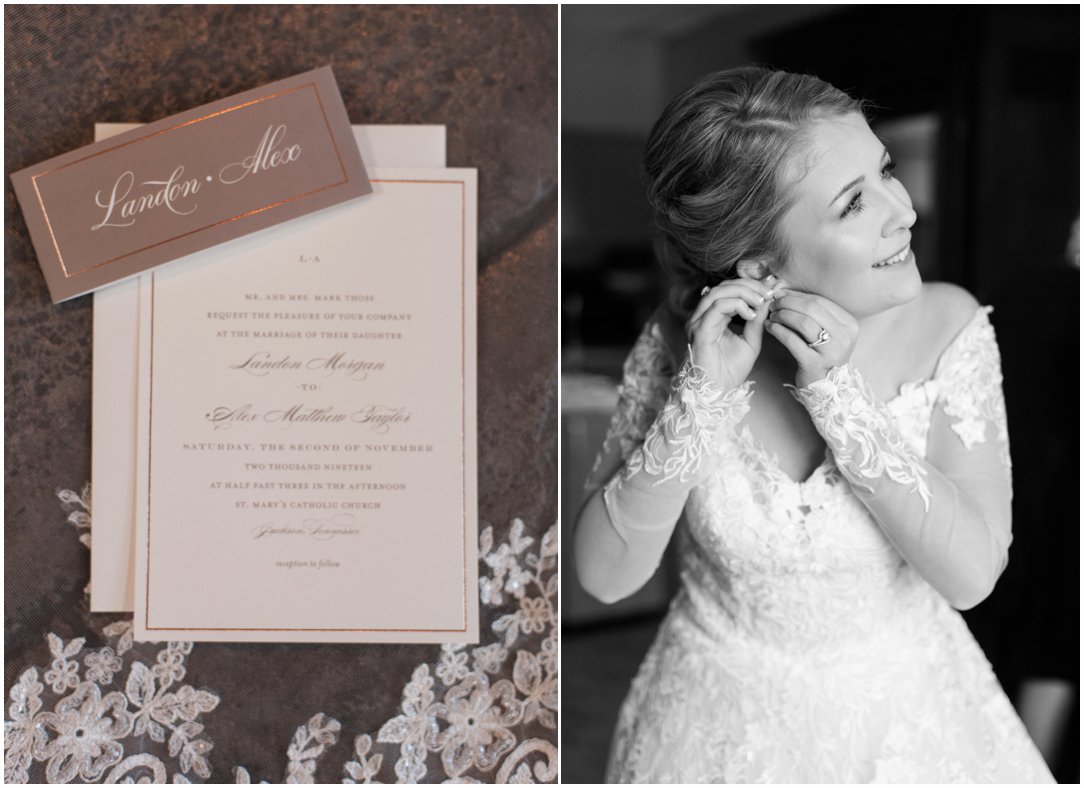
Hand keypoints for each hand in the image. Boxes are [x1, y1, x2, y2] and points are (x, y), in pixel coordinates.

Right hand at [684, 276, 780, 390]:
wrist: (718, 391)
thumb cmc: (730, 370)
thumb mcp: (751, 340)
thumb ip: (757, 319)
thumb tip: (767, 298)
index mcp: (711, 316)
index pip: (729, 289)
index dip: (751, 285)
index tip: (771, 288)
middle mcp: (701, 315)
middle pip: (723, 286)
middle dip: (749, 285)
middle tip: (768, 292)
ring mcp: (698, 322)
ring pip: (719, 292)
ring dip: (744, 293)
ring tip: (761, 301)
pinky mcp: (699, 330)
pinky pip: (717, 307)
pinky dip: (736, 305)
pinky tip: (750, 314)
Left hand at [765, 290, 858, 387]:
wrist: (825, 388)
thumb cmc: (821, 355)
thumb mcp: (825, 332)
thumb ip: (811, 312)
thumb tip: (784, 291)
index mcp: (849, 324)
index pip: (820, 301)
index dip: (797, 295)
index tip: (780, 294)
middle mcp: (845, 336)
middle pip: (812, 308)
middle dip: (788, 303)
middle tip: (772, 304)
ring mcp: (832, 351)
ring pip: (803, 322)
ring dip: (782, 315)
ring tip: (771, 315)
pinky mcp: (815, 363)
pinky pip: (792, 340)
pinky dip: (778, 330)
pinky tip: (769, 327)